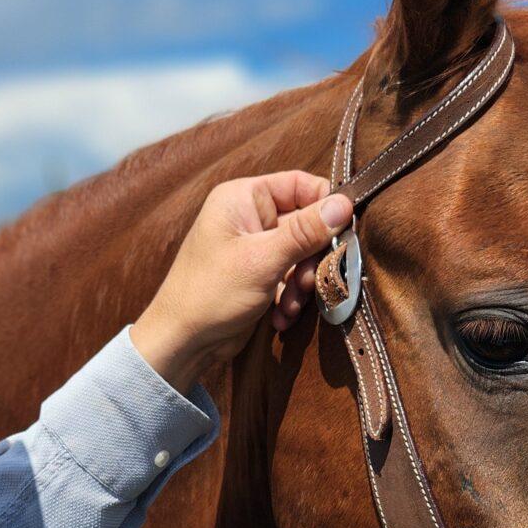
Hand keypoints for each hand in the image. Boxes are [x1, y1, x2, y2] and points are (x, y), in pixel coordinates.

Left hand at [131, 172, 352, 393]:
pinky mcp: (259, 275)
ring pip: (302, 255)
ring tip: (290, 304)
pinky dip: (290, 297)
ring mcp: (254, 248)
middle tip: (311, 281)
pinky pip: (290, 278)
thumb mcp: (262, 260)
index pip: (300, 184)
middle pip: (306, 223)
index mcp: (243, 198)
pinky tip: (280, 317)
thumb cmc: (210, 293)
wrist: (182, 342)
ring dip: (303, 284)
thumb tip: (345, 203)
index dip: (325, 206)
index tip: (343, 232)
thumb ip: (305, 232)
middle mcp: (249, 217)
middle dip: (313, 258)